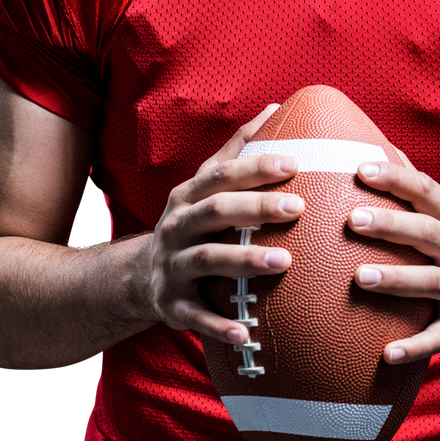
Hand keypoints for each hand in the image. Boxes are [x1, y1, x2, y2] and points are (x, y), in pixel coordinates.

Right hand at [150, 104, 304, 344]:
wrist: (141, 276)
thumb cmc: (194, 221)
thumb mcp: (207, 184)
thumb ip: (240, 148)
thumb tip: (277, 108)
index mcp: (188, 195)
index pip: (222, 174)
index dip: (255, 167)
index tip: (294, 163)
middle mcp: (176, 226)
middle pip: (216, 212)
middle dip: (256, 208)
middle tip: (298, 208)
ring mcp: (171, 266)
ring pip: (207, 260)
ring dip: (245, 260)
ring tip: (285, 261)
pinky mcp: (172, 305)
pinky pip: (196, 317)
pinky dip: (220, 325)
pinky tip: (248, 333)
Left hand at [348, 157, 439, 363]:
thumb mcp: (437, 217)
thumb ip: (408, 188)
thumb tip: (366, 142)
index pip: (425, 189)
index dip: (395, 177)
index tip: (360, 168)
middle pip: (426, 232)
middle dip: (390, 224)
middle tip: (352, 219)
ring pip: (430, 281)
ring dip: (394, 279)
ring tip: (358, 278)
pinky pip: (439, 337)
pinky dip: (415, 346)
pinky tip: (386, 353)